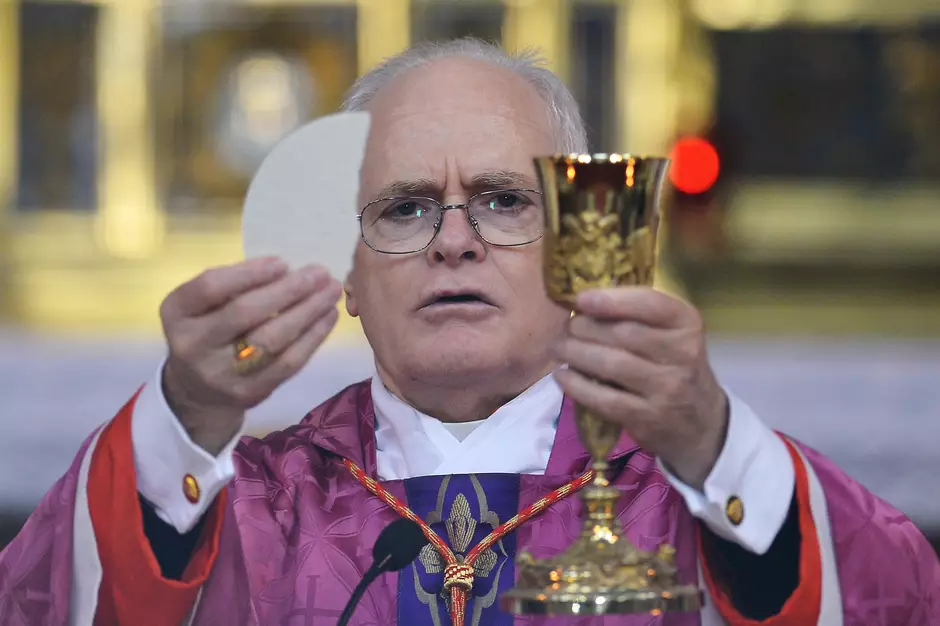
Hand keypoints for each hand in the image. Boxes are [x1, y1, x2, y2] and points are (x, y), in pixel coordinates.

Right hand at [160, 257, 342, 454]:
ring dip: (308, 311)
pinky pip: (288, 363)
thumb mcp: (203, 304)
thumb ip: (234, 286)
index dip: (249, 273)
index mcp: (177, 312)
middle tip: (319, 272)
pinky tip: (327, 316)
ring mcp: (220, 374)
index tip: (282, 262)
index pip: (211, 287)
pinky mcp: (249, 393)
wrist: (196, 391)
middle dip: (288, 290)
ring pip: (271, 340)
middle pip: (244, 313)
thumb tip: (290, 270)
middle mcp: (192, 345)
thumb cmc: (208, 329)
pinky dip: (313, 337)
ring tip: (330, 291)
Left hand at [551, 287, 728, 489]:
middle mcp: (683, 354)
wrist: (701, 422)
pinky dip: (577, 385)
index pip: (651, 304)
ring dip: (575, 353)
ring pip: (611, 364)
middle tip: (566, 327)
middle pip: (623, 333)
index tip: (581, 298)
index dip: (612, 300)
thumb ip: (639, 315)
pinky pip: (604, 398)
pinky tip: (563, 376)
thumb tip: (584, 302)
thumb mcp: (672, 334)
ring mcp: (667, 389)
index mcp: (687, 324)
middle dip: (585, 327)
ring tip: (558, 347)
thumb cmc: (675, 366)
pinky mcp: (648, 418)